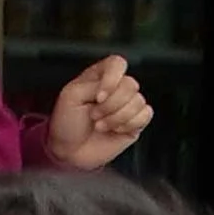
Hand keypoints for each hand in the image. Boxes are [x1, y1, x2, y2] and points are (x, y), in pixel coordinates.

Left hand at [47, 56, 152, 171]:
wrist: (69, 151)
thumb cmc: (67, 122)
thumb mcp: (71, 96)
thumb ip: (94, 84)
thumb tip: (114, 88)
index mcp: (100, 76)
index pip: (118, 64)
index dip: (112, 79)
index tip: (98, 97)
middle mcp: (116, 88)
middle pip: (130, 84)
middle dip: (111, 105)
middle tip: (94, 116)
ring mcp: (127, 105)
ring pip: (138, 101)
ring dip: (117, 117)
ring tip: (101, 125)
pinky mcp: (135, 123)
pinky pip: (146, 115)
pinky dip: (130, 124)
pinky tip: (116, 130)